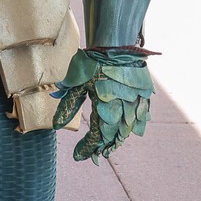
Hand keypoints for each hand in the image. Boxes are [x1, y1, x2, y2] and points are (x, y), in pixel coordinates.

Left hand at [52, 48, 153, 162]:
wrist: (116, 44)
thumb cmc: (92, 63)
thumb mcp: (76, 83)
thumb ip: (68, 105)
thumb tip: (56, 126)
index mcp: (105, 107)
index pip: (96, 136)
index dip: (87, 147)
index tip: (79, 156)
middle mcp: (123, 109)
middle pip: (113, 136)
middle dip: (103, 147)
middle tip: (95, 156)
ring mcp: (136, 103)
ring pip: (128, 130)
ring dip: (117, 139)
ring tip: (108, 148)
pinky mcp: (143, 96)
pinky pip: (140, 117)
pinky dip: (133, 127)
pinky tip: (128, 132)